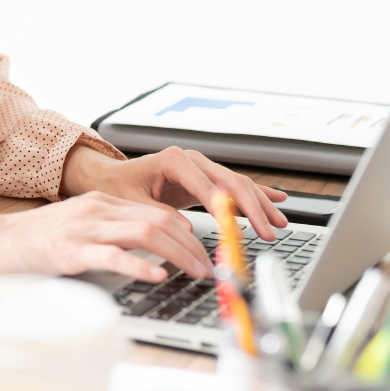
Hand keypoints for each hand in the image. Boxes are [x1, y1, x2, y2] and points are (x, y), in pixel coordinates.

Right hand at [0, 192, 215, 283]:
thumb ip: (112, 232)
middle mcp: (98, 210)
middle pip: (161, 220)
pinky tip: (157, 275)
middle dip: (194, 245)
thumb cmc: (34, 240)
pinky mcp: (70, 251)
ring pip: (146, 233)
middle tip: (211, 267)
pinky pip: (113, 256)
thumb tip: (152, 251)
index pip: (159, 212)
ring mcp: (85, 229)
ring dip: (179, 254)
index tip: (207, 252)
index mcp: (103, 203)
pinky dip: (139, 265)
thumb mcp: (80, 226)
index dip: (191, 232)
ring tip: (196, 271)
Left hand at [61, 145, 289, 240]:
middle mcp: (192, 160)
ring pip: (238, 185)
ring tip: (279, 223)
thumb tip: (184, 229)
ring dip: (261, 204)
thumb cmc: (119, 188)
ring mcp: (201, 168)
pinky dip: (257, 193)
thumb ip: (158, 214)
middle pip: (231, 183)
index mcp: (174, 160)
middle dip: (254, 208)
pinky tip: (277, 198)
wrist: (111, 177)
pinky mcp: (205, 179)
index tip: (239, 227)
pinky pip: (235, 187)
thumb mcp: (132, 203)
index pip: (207, 185)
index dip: (225, 207)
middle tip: (269, 230)